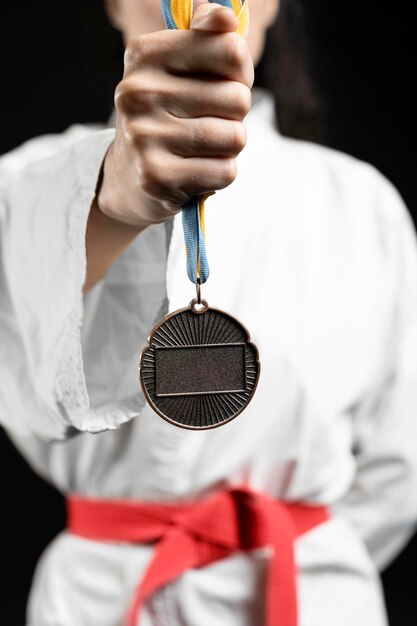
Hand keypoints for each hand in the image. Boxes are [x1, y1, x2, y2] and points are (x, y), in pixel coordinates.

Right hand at [96, 1, 253, 227]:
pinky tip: (196, 171)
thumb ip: (206, 37)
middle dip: (234, 116)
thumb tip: (225, 17)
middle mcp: (139, 92)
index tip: (223, 83)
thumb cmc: (166, 117)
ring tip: (202, 148)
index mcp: (145, 55)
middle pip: (238, 98)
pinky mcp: (157, 177)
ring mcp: (144, 137)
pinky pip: (225, 171)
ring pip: (234, 137)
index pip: (231, 50)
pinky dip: (220, 174)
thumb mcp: (178, 69)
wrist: (127, 178)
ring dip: (229, 147)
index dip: (241, 72)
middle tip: (207, 123)